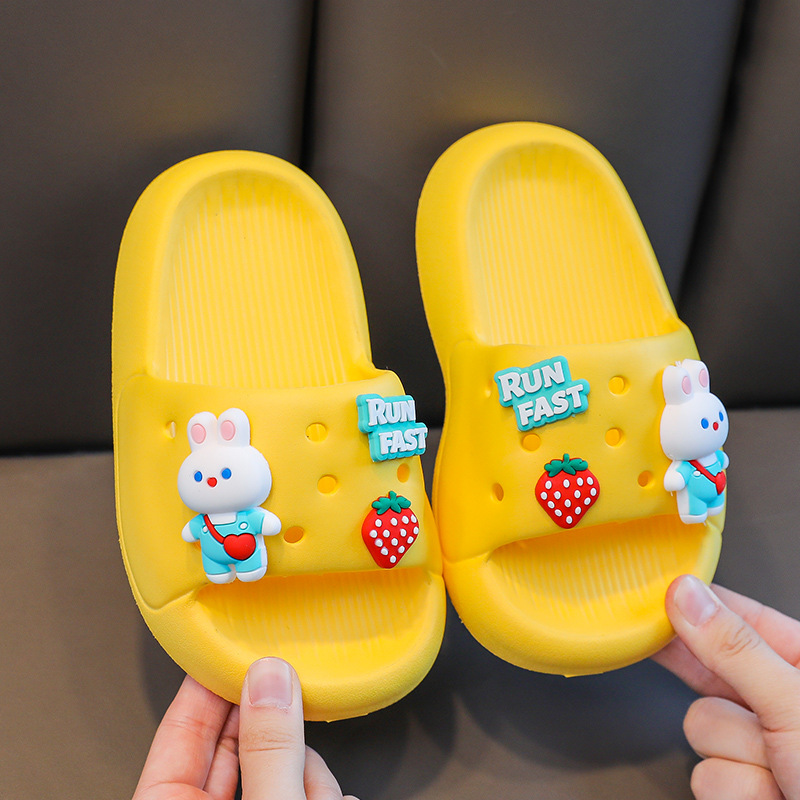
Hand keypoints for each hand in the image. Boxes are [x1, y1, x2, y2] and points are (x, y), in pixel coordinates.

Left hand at [133, 658, 357, 799]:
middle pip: (240, 744)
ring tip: (319, 795)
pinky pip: (307, 789)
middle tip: (291, 688)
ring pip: (282, 767)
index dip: (207, 681)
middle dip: (276, 727)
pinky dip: (322, 793)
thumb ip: (268, 751)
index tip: (233, 643)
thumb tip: (271, 681)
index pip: (181, 728)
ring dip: (310, 774)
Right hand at [654, 576, 799, 799]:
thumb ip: (737, 649)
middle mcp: (783, 703)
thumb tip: (688, 597)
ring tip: (777, 771)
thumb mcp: (796, 704)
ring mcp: (763, 748)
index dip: (699, 604)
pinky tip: (769, 796)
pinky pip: (705, 775)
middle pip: (709, 669)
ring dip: (735, 752)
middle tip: (656, 641)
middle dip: (708, 682)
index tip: (658, 594)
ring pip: (702, 726)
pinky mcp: (744, 788)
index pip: (742, 616)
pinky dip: (736, 790)